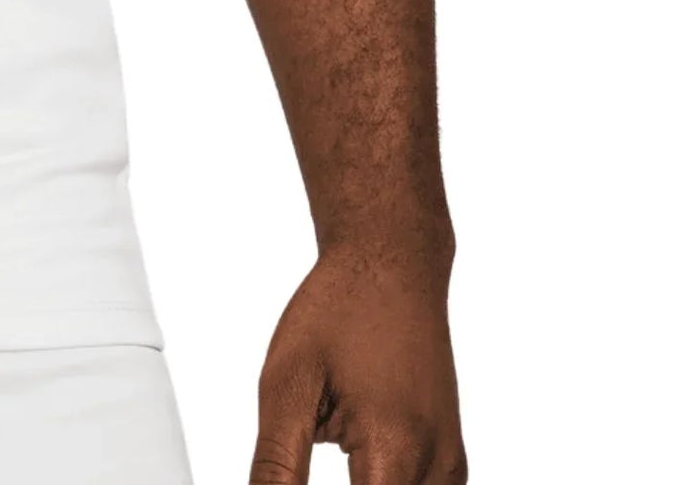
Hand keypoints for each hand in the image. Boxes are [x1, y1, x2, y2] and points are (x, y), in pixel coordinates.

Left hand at [252, 245, 465, 483]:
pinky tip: (359, 450)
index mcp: (394, 452)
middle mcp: (435, 469)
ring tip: (332, 422)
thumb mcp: (287, 383)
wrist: (390, 264)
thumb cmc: (338, 311)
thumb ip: (277, 462)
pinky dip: (382, 482)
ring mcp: (449, 467)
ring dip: (363, 484)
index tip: (294, 469)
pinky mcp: (451, 460)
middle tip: (314, 428)